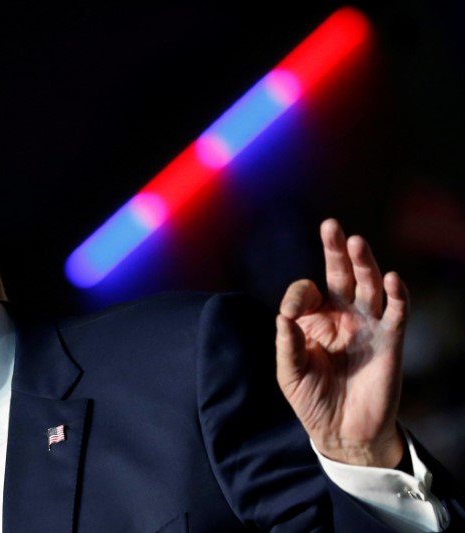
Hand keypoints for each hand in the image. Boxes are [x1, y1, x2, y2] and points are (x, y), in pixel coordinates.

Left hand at [275, 218, 407, 466]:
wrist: (343, 433)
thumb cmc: (312, 400)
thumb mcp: (289, 374)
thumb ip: (286, 345)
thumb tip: (283, 316)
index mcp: (314, 320)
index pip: (307, 291)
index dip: (299, 294)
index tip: (291, 312)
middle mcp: (342, 316)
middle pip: (340, 275)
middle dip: (335, 250)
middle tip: (331, 225)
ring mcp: (367, 325)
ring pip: (368, 286)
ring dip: (365, 264)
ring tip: (356, 242)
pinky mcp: (390, 341)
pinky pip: (397, 312)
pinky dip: (396, 295)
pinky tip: (390, 277)